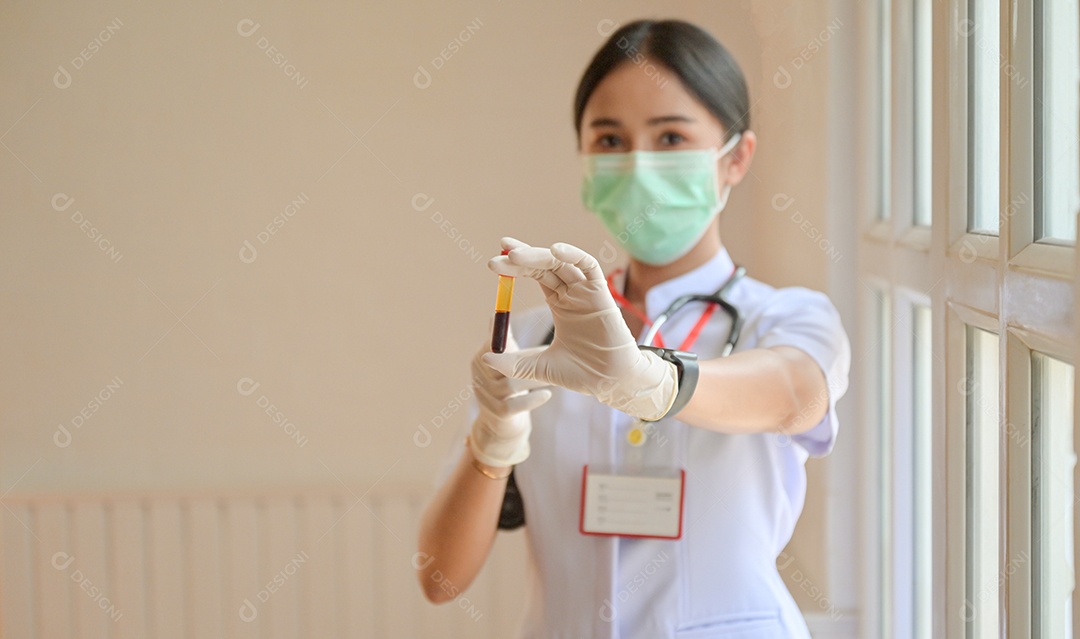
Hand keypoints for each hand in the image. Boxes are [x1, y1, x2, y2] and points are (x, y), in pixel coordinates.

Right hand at [469, 329, 551, 467]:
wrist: (505, 424)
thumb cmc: (510, 385)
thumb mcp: (508, 360)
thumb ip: (505, 341)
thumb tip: (497, 314)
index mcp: (481, 359)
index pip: (491, 344)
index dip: (506, 337)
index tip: (521, 332)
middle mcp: (479, 376)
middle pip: (501, 364)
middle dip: (526, 359)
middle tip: (549, 354)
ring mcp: (485, 396)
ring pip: (511, 384)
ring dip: (534, 380)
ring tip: (554, 376)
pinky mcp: (497, 414)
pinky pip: (515, 405)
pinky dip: (532, 399)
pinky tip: (547, 394)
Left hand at [481, 238, 676, 420]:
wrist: (610, 383)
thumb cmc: (582, 374)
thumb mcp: (539, 368)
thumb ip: (515, 363)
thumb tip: (485, 357)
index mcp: (560, 304)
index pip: (536, 275)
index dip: (516, 267)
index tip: (494, 263)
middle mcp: (573, 293)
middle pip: (545, 265)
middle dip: (522, 257)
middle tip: (499, 253)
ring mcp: (587, 292)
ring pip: (562, 262)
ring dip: (538, 255)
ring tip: (514, 254)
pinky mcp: (601, 293)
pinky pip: (589, 266)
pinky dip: (574, 255)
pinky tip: (555, 250)